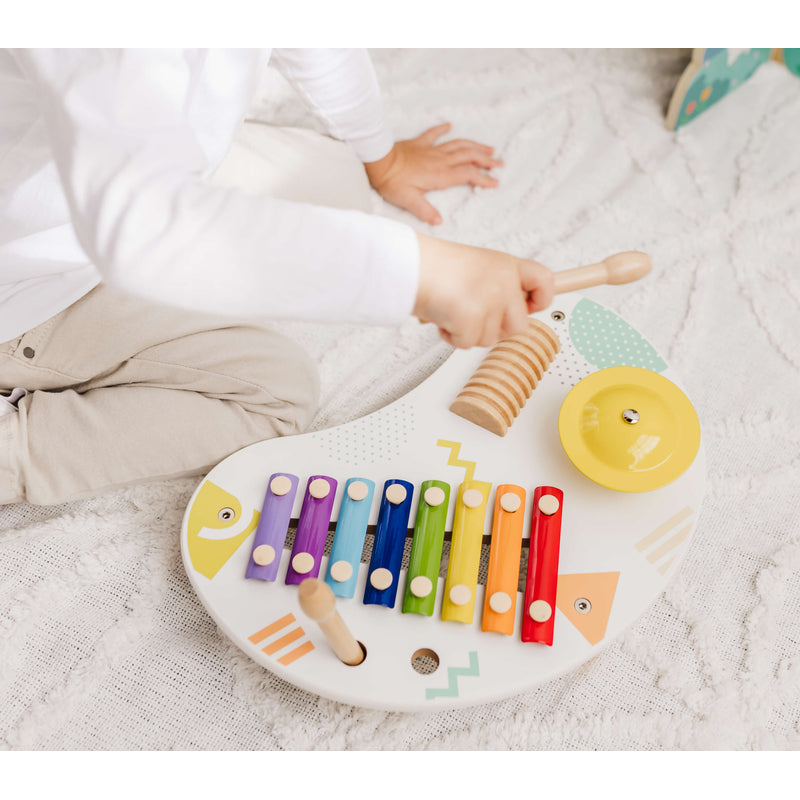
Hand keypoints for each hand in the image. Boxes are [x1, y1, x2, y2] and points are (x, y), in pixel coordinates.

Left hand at [364, 123, 502, 224]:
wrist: (377, 160)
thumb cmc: (392, 182)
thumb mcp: (409, 201)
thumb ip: (425, 211)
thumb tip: (438, 221)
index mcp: (440, 175)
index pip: (468, 175)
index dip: (483, 179)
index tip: (495, 182)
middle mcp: (440, 160)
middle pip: (469, 157)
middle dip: (486, 160)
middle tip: (499, 163)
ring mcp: (431, 149)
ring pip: (458, 144)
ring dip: (474, 146)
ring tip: (488, 148)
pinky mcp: (419, 143)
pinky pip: (434, 134)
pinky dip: (443, 129)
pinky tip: (449, 125)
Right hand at [413, 233, 554, 348]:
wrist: (407, 265)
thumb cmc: (432, 266)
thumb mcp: (475, 266)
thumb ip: (496, 285)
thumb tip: (507, 315)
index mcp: (506, 265)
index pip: (545, 281)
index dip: (542, 299)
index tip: (531, 307)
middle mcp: (503, 282)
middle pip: (519, 325)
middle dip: (497, 329)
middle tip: (475, 318)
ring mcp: (490, 301)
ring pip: (490, 338)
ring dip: (469, 333)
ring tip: (450, 310)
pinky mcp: (472, 318)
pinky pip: (468, 343)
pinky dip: (452, 337)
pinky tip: (441, 318)